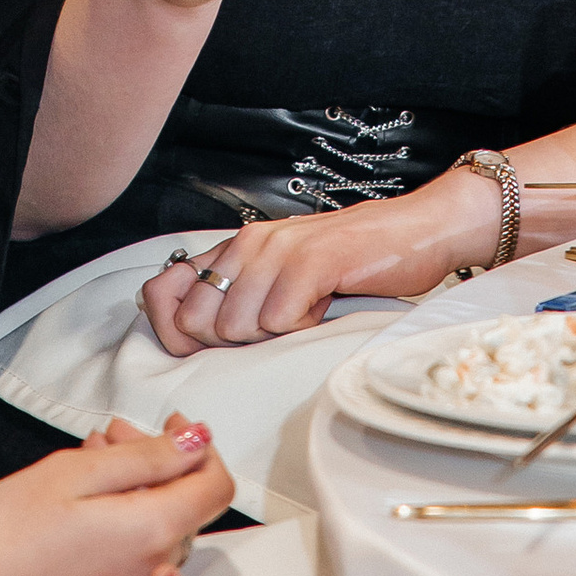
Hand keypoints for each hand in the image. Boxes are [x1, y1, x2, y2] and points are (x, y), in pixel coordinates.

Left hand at [140, 173, 500, 357]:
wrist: (412, 233)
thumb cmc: (348, 264)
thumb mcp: (280, 279)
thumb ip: (235, 298)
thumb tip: (186, 333)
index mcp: (234, 246)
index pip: (163, 295)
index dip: (180, 335)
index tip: (220, 341)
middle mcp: (247, 243)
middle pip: (198, 323)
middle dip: (233, 340)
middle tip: (278, 322)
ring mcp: (277, 250)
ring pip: (236, 327)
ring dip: (273, 335)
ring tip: (305, 310)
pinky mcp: (309, 262)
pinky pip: (279, 322)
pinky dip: (303, 328)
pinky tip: (323, 306)